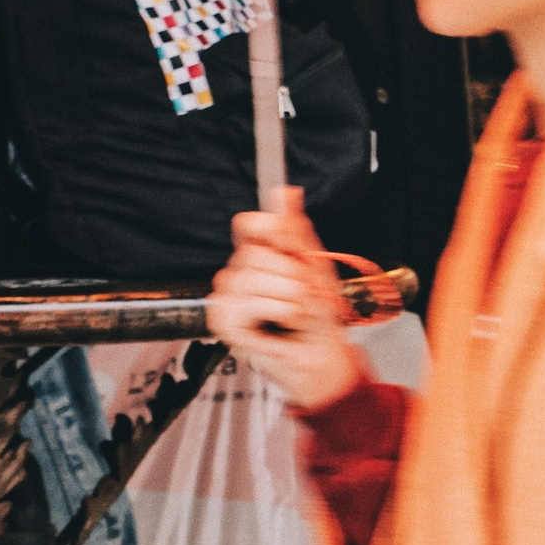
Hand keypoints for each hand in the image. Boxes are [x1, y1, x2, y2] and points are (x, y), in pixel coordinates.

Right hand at [206, 190, 364, 413]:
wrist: (321, 354)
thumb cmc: (318, 315)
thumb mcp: (314, 265)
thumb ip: (295, 229)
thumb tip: (286, 191)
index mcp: (259, 254)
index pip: (248, 224)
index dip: (269, 229)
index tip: (291, 246)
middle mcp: (238, 272)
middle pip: (255, 253)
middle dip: (290, 275)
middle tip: (302, 295)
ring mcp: (228, 297)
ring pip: (252, 278)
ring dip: (287, 299)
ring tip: (293, 314)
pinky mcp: (223, 321)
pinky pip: (248, 304)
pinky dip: (274, 314)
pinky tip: (278, 326)